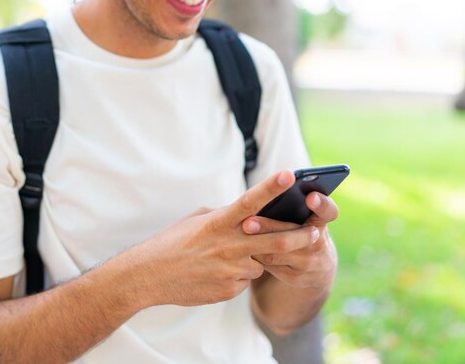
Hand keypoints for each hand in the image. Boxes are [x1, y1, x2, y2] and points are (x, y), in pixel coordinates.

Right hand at [130, 171, 320, 306]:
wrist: (150, 275)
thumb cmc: (171, 242)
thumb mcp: (196, 220)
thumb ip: (223, 216)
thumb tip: (245, 215)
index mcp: (219, 222)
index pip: (250, 201)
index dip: (271, 187)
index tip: (290, 174)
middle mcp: (229, 245)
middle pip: (276, 240)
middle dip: (300, 236)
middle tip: (314, 233)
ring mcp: (230, 269)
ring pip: (260, 263)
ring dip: (253, 259)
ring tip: (226, 258)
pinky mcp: (229, 290)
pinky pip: (246, 280)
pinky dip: (238, 276)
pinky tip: (216, 273)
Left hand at [241, 190, 338, 290]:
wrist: (315, 267)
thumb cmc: (301, 228)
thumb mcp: (305, 218)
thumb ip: (294, 206)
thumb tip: (269, 189)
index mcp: (321, 222)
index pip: (328, 211)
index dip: (321, 204)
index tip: (310, 197)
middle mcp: (318, 243)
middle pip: (293, 234)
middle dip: (269, 227)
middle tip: (248, 222)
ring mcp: (307, 263)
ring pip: (277, 253)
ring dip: (256, 243)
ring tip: (239, 233)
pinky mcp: (294, 277)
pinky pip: (269, 266)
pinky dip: (254, 256)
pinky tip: (240, 248)